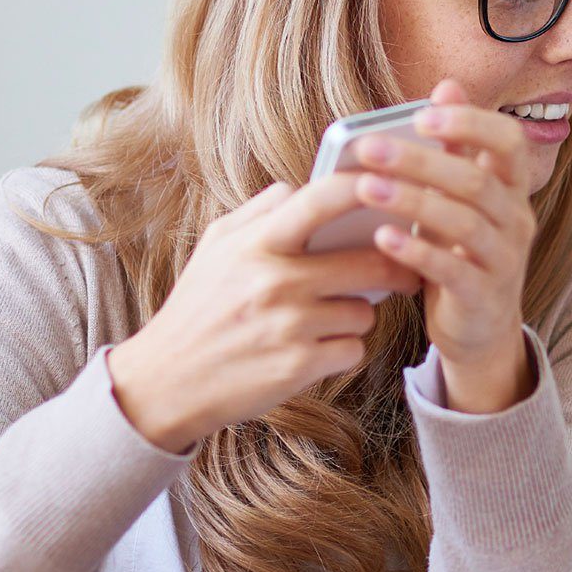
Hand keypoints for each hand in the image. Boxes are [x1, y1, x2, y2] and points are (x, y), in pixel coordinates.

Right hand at [105, 176, 417, 451]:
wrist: (166, 382)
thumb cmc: (198, 309)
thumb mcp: (215, 248)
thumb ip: (259, 213)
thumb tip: (301, 188)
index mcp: (255, 245)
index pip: (321, 201)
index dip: (364, 188)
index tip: (395, 188)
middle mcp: (275, 281)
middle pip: (370, 263)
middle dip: (394, 268)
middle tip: (404, 273)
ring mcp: (290, 325)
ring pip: (365, 312)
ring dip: (355, 316)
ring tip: (323, 320)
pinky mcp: (299, 366)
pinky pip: (353, 349)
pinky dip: (341, 351)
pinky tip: (313, 350)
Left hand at [352, 79, 538, 414]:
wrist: (479, 330)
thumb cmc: (460, 253)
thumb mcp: (459, 198)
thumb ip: (455, 147)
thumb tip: (446, 86)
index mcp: (512, 188)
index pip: (509, 142)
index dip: (471, 124)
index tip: (423, 114)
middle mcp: (516, 220)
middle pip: (476, 181)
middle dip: (420, 161)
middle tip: (369, 147)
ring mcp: (504, 260)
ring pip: (464, 223)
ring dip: (412, 202)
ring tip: (365, 188)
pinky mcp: (483, 297)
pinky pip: (452, 270)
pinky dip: (417, 252)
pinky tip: (382, 238)